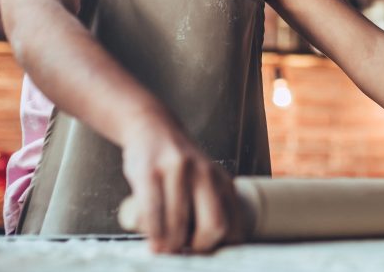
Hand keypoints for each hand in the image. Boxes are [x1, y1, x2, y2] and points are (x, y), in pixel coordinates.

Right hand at [119, 117, 242, 253]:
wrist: (152, 127)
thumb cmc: (178, 165)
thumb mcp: (204, 180)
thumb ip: (209, 208)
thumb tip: (208, 251)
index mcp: (222, 181)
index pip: (234, 225)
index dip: (222, 249)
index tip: (207, 257)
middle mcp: (205, 173)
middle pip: (214, 225)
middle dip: (198, 248)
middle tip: (184, 253)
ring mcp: (177, 170)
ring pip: (178, 224)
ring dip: (169, 245)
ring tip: (162, 248)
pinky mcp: (149, 171)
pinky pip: (152, 211)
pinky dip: (152, 232)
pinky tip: (151, 238)